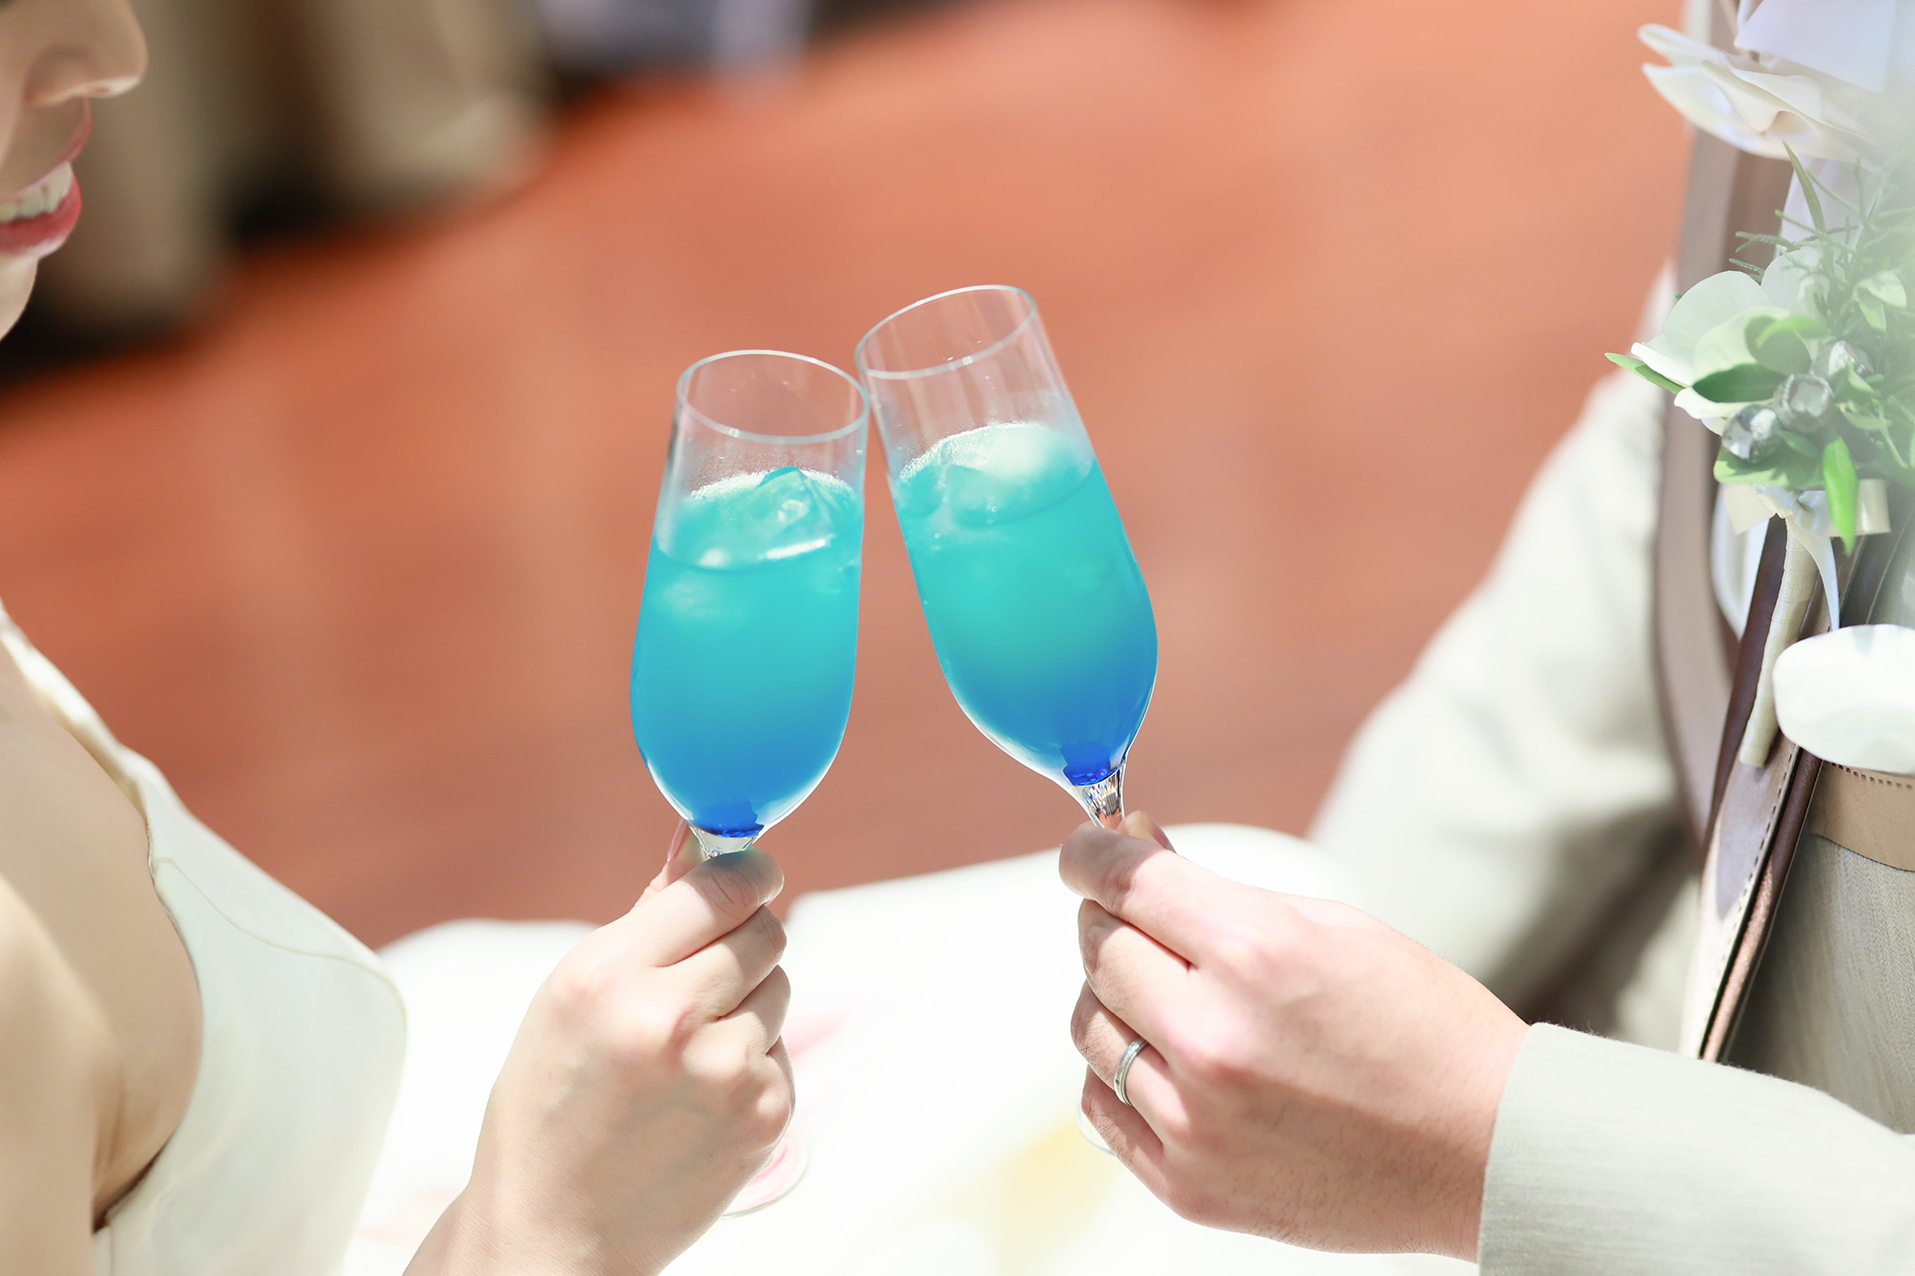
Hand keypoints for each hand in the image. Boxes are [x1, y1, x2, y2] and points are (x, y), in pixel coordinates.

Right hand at [416, 822, 794, 1275]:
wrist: (553, 1231)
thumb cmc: (552, 1105)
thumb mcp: (571, 996)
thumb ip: (648, 917)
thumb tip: (703, 839)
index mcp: (609, 977)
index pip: (720, 887)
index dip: (747, 872)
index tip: (753, 872)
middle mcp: (670, 1020)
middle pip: (767, 931)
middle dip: (747, 936)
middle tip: (711, 967)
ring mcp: (725, 1073)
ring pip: (780, 987)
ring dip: (748, 1002)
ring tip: (687, 1049)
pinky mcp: (765, 1115)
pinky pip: (782, 1049)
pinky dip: (753, 1060)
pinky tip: (698, 1096)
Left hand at [1062, 814, 1526, 1259]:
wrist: (1489, 1155)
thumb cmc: (1424, 1029)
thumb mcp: (1332, 927)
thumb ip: (1218, 892)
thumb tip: (1131, 847)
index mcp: (1256, 954)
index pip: (1123, 881)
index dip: (1092, 851)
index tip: (1088, 847)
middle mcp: (1212, 1037)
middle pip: (1099, 949)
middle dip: (1110, 918)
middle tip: (1140, 916)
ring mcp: (1196, 1121)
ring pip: (1091, 1026)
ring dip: (1115, 996)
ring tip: (1171, 994)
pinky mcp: (1190, 1186)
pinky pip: (1104, 1106)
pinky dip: (1121, 1072)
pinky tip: (1168, 1059)